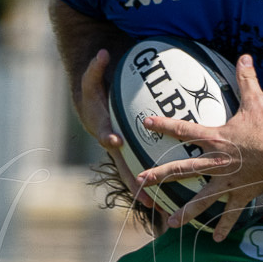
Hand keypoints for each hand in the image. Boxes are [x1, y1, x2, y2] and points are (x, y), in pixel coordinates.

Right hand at [78, 50, 153, 208]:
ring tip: (162, 208)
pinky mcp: (130, 151)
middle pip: (120, 164)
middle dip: (131, 181)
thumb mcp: (91, 75)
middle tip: (144, 196)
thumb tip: (102, 53)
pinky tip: (173, 191)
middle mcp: (109, 141)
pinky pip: (143, 167)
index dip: (106, 134)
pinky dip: (154, 180)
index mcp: (99, 124)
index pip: (101, 128)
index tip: (114, 141)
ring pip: (133, 172)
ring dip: (146, 189)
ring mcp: (120, 150)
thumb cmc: (94, 86)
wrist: (89, 99)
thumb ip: (95, 67)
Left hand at [133, 54, 262, 240]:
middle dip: (159, 176)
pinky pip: (231, 213)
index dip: (163, 125)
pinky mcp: (242, 193)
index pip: (183, 129)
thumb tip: (244, 55)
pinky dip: (224, 225)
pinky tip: (216, 238)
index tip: (145, 122)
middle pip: (182, 170)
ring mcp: (228, 181)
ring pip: (202, 200)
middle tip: (139, 181)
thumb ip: (246, 79)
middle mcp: (217, 162)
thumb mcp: (257, 100)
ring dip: (186, 212)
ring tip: (170, 224)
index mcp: (216, 138)